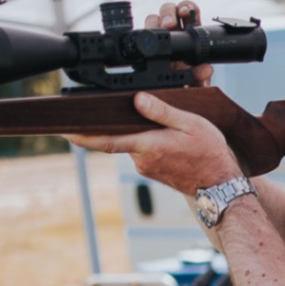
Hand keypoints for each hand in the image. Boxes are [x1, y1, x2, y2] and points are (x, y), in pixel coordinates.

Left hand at [66, 91, 240, 193]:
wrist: (219, 186)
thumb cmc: (209, 155)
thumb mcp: (191, 125)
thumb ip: (162, 111)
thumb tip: (137, 99)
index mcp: (149, 145)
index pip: (108, 140)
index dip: (84, 136)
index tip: (65, 130)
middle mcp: (142, 159)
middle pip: (122, 135)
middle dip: (123, 122)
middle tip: (129, 109)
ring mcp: (146, 167)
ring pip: (135, 141)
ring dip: (144, 131)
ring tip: (167, 126)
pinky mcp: (152, 170)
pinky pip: (144, 149)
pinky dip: (151, 140)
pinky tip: (169, 138)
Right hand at [149, 1, 212, 86]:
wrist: (176, 99)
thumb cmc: (190, 87)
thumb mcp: (199, 82)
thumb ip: (202, 76)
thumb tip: (207, 69)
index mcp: (191, 36)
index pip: (189, 12)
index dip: (187, 7)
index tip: (186, 12)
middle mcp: (175, 35)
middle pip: (169, 11)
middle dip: (168, 13)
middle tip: (170, 24)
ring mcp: (158, 41)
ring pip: (153, 19)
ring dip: (155, 22)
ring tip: (160, 31)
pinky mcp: (145, 49)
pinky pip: (141, 36)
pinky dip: (143, 34)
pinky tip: (146, 38)